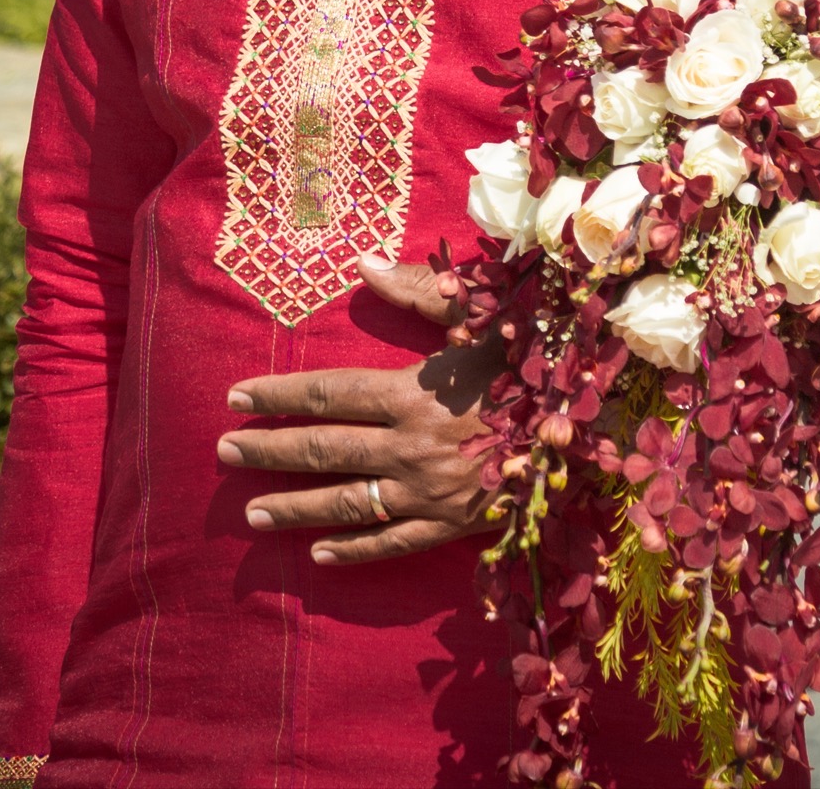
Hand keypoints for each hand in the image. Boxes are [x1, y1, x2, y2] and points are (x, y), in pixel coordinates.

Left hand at [218, 253, 505, 563]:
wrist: (596, 421)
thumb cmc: (536, 360)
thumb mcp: (481, 314)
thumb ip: (419, 290)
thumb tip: (361, 263)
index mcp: (415, 392)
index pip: (329, 394)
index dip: (278, 396)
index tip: (235, 396)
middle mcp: (412, 446)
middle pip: (326, 450)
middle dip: (269, 450)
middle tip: (223, 453)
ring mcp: (430, 492)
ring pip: (348, 504)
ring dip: (296, 507)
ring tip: (251, 511)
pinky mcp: (454, 526)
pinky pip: (394, 544)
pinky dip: (354, 552)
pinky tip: (317, 556)